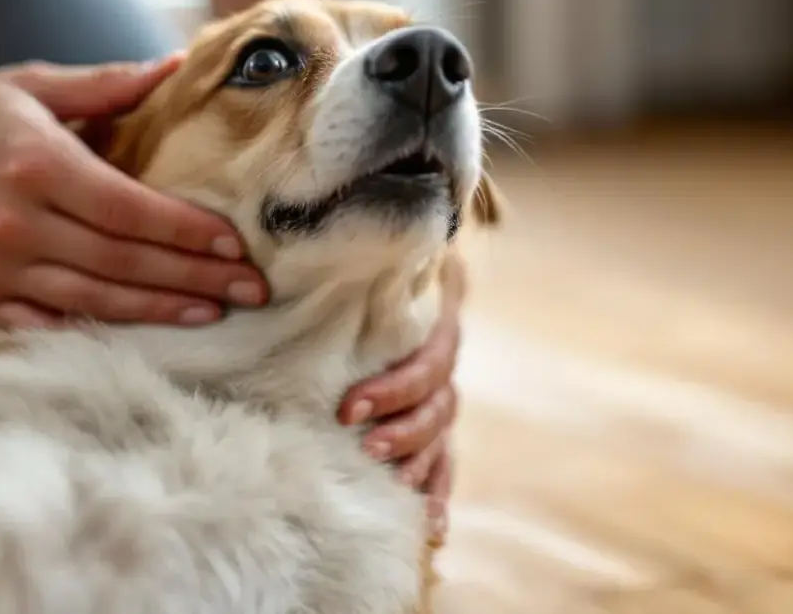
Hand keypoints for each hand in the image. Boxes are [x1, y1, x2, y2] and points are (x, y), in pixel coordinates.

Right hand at [0, 56, 268, 326]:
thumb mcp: (31, 86)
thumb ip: (106, 85)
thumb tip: (175, 67)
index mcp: (38, 164)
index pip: (131, 209)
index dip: (188, 231)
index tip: (237, 244)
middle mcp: (17, 222)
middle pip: (125, 260)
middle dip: (196, 277)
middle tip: (253, 289)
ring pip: (95, 298)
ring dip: (160, 310)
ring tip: (213, 313)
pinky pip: (47, 325)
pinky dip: (97, 331)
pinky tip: (143, 334)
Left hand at [337, 261, 466, 537]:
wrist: (411, 281)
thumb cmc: (374, 279)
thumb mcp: (377, 271)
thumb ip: (366, 271)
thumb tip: (347, 265)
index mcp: (435, 330)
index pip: (424, 366)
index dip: (391, 391)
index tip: (347, 408)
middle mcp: (444, 370)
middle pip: (435, 408)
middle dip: (400, 432)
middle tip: (364, 447)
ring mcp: (442, 403)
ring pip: (441, 440)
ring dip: (418, 466)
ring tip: (391, 485)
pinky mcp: (435, 431)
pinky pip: (445, 466)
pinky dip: (438, 495)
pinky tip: (433, 528)